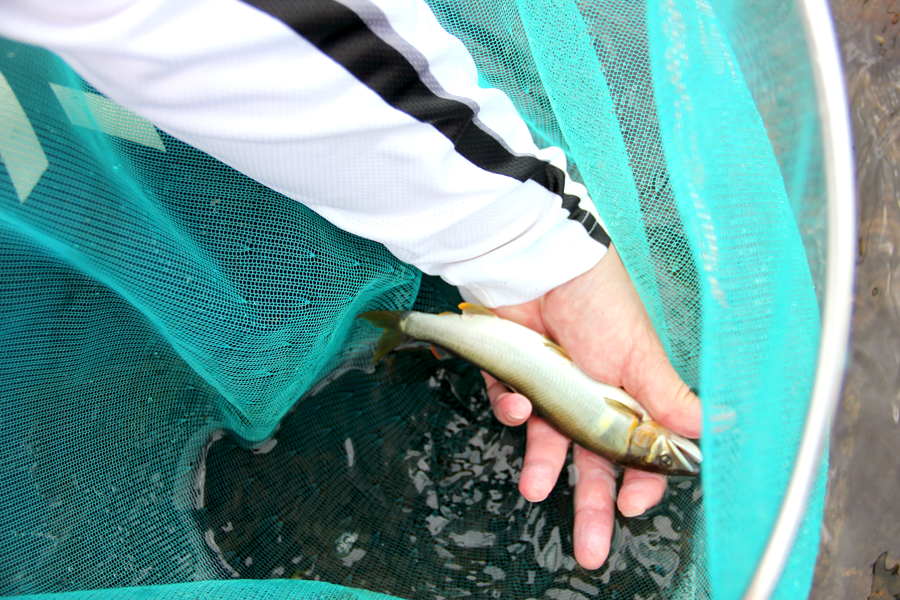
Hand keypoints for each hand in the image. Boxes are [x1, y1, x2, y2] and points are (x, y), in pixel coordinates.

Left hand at [485, 244, 701, 568]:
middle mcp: (591, 394)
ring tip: (534, 488)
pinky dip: (512, 410)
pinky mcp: (513, 374)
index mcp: (629, 391)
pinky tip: (517, 405)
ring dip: (542, 467)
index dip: (639, 482)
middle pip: (593, 461)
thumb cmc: (596, 299)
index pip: (639, 451)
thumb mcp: (637, 351)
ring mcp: (551, 386)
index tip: (631, 508)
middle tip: (589, 551)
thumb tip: (712, 429)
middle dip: (592, 506)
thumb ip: (666, 396)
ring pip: (548, 442)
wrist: (536, 259)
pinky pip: (512, 406)